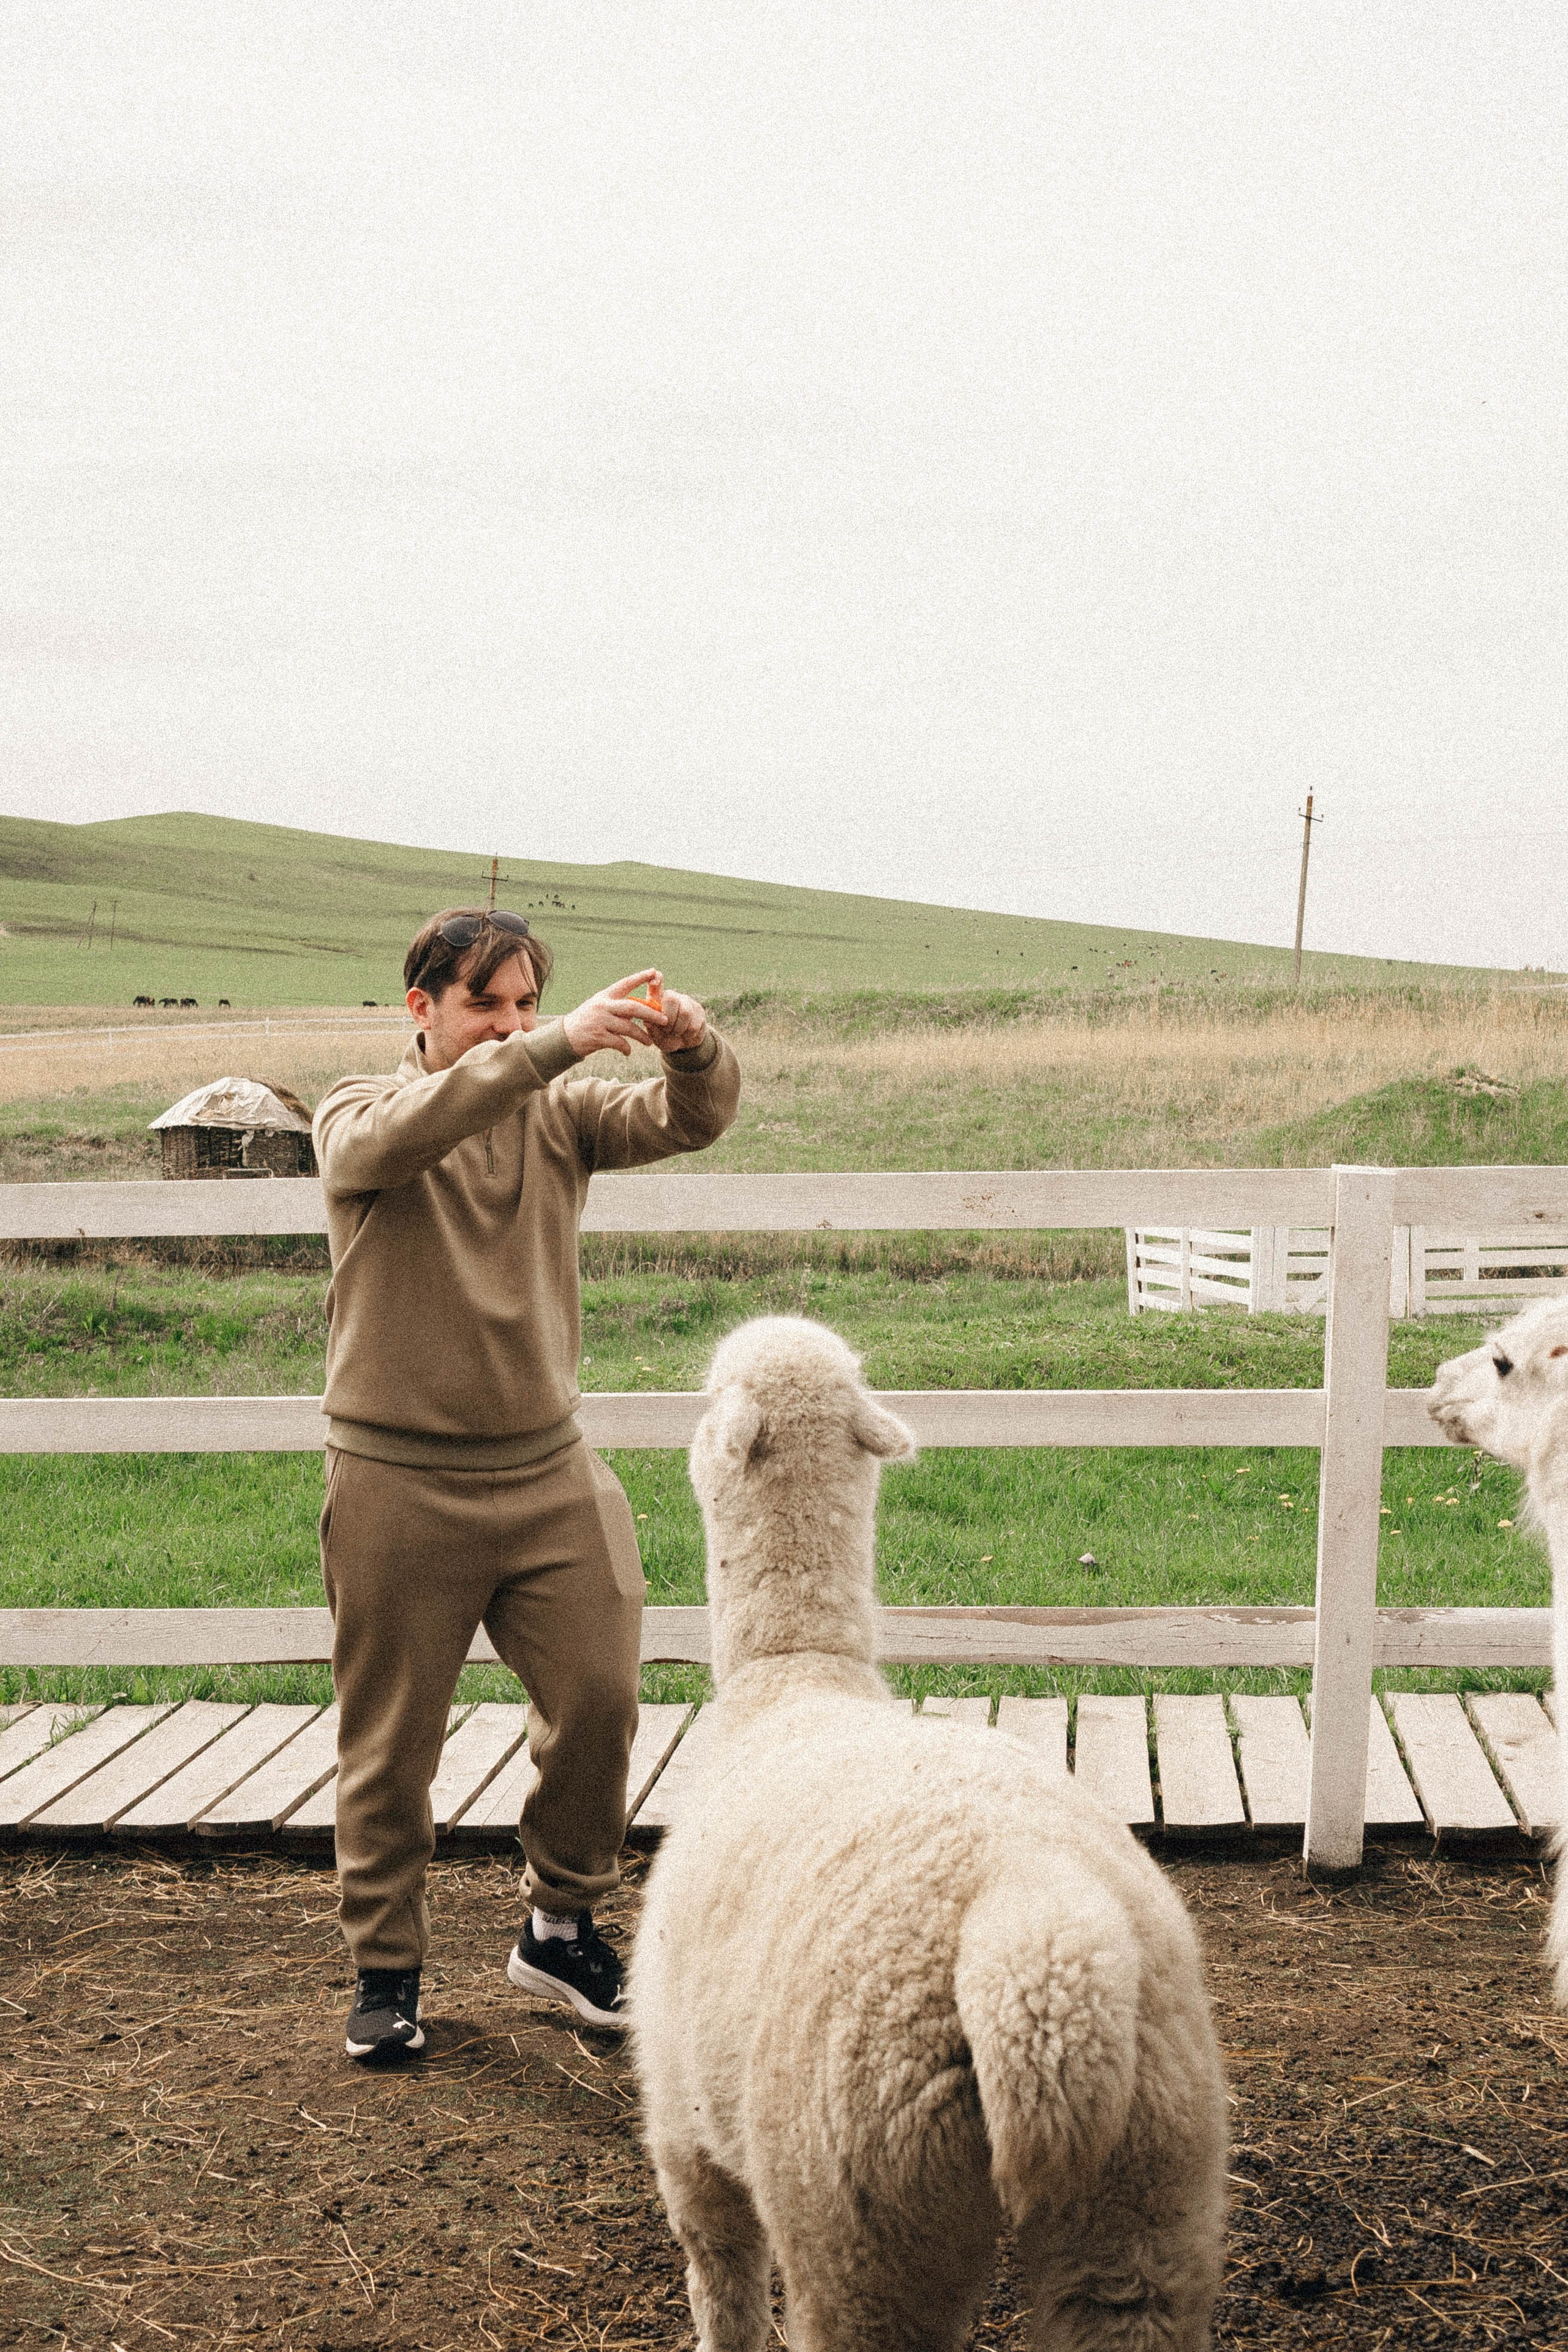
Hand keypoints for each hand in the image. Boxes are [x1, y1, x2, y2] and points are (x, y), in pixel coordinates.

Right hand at [562, 971, 700, 1057]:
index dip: (640, 977)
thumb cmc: (588, 1020)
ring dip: (642, 1036)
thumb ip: (618, 1007)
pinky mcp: (598, 1037)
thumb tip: (643, 1010)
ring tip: (649, 1042)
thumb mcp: (600, 1008)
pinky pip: (619, 1043)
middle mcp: (602, 1006)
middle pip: (632, 1007)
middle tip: (664, 1020)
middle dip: (651, 1013)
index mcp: (604, 996)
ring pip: (629, 1028)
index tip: (654, 972)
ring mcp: (600, 1021)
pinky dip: (627, 1048)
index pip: (625, 983)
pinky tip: (629, 1051)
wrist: (565, 1036)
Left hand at [656, 987, 706, 1053]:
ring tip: (676, 1034)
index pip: (655, 982)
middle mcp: (672, 996)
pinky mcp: (699, 1010)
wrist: (683, 1045)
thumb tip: (650, 1020)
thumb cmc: (664, 1037)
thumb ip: (652, 1029)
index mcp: (657, 999)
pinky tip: (686, 1035)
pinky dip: (688, 1034)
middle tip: (667, 1031)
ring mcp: (687, 1001)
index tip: (654, 983)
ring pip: (685, 1013)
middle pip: (672, 999)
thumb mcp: (655, 1035)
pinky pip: (695, 1023)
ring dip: (679, 1029)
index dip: (655, 979)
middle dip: (669, 1019)